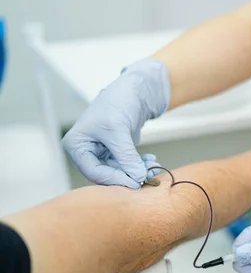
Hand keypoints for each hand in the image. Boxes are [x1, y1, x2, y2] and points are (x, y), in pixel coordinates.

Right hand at [62, 58, 168, 188]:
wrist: (132, 90)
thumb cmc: (117, 102)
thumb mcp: (119, 130)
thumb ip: (126, 156)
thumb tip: (137, 177)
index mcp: (76, 145)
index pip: (93, 171)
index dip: (115, 179)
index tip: (135, 182)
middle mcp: (84, 151)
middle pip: (106, 174)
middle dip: (128, 175)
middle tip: (148, 177)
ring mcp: (99, 152)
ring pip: (118, 171)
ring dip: (137, 171)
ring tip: (153, 166)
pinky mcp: (113, 151)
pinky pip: (126, 165)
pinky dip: (139, 165)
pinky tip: (151, 160)